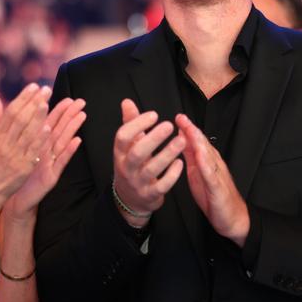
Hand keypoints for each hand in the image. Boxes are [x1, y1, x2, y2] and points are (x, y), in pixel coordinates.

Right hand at [0, 84, 52, 210]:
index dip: (23, 98)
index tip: (34, 86)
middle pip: (20, 119)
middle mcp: (3, 144)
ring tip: (47, 103)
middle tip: (46, 90)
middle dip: (33, 102)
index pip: (10, 112)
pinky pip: (33, 151)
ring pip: (27, 133)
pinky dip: (40, 139)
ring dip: (38, 117)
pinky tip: (48, 128)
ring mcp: (14, 156)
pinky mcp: (23, 168)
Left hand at [4, 97, 86, 219]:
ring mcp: (50, 163)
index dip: (58, 110)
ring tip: (82, 115)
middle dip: (69, 115)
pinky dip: (69, 151)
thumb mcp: (18, 151)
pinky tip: (77, 141)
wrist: (16, 198)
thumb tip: (18, 112)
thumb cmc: (17, 173)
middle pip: (59, 129)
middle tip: (80, 101)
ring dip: (73, 129)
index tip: (67, 97)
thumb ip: (19, 132)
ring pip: (63, 142)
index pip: (48, 123)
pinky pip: (61, 162)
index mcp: (37, 143)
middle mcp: (46, 151)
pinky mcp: (51, 176)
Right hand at [112, 99, 184, 225]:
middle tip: (169, 125)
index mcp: (119, 153)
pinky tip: (181, 162)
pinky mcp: (150, 195)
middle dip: (153, 139)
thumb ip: (129, 123)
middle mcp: (126, 168)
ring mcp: (138, 183)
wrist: (130, 199)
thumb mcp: (127, 146)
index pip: (122, 137)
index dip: (137, 125)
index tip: (154, 115)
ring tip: (182, 140)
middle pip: (137, 153)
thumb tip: (127, 101)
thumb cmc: (132, 165)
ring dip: (167, 154)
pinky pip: (162, 185)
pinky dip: (172, 174)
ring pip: (151, 169)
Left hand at [175, 113, 249, 246]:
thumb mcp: (197, 173)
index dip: (188, 129)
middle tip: (181, 117)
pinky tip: (199, 156)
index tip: (178, 117)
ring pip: (208, 155)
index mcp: (207, 161)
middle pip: (203, 144)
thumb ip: (191, 157)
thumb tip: (181, 140)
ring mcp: (217, 175)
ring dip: (198, 142)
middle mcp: (214, 164)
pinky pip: (211, 175)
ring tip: (189, 130)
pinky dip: (205, 164)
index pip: (197, 141)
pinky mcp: (218, 188)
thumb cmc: (213, 196)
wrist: (232, 218)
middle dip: (191, 130)